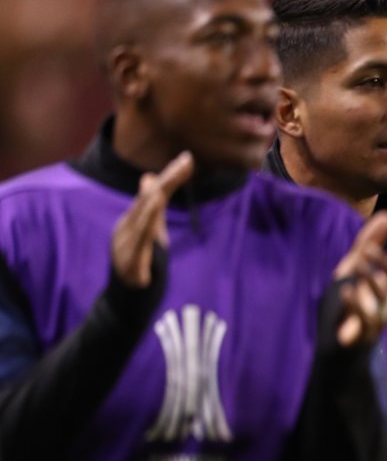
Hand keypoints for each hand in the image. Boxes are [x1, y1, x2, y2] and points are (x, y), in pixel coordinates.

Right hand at [110, 152, 194, 287]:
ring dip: (152, 203)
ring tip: (163, 186)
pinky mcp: (130, 267)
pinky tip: (150, 223)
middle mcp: (126, 229)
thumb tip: (150, 177)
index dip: (170, 176)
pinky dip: (143, 234)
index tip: (188, 159)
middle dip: (167, 181)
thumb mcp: (150, 231)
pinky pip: (138, 248)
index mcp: (133, 220)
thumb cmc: (139, 265)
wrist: (123, 301)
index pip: (154, 193)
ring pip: (141, 222)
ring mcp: (125, 247)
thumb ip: (153, 208)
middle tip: (185, 161)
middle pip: (148, 201)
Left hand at [333, 211, 386, 346]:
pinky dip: (356, 304)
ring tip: (357, 262)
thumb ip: (370, 240)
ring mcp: (377, 319)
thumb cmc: (352, 301)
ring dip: (371, 279)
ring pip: (381, 300)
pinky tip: (347, 290)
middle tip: (370, 249)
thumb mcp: (355, 267)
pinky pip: (363, 320)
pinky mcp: (362, 335)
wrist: (338, 344)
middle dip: (386, 266)